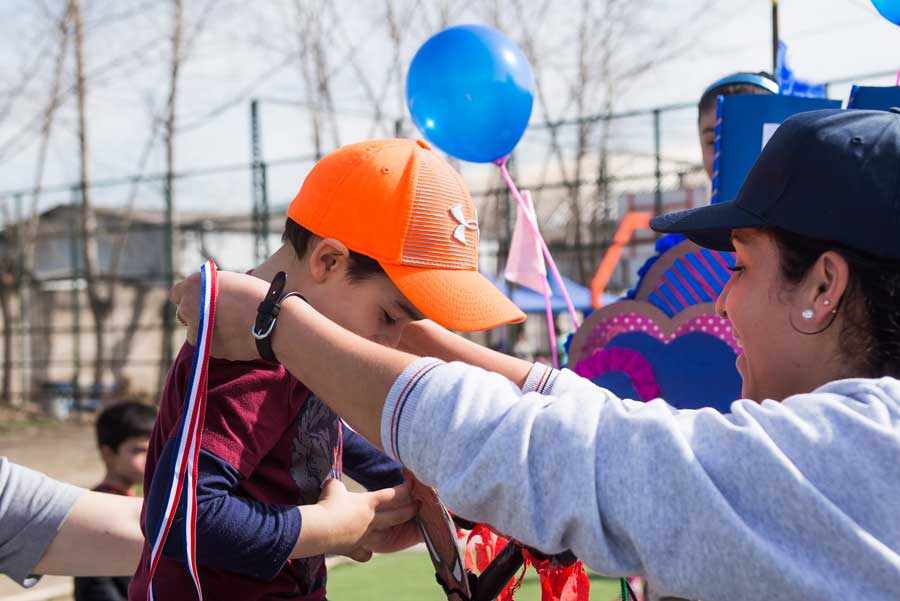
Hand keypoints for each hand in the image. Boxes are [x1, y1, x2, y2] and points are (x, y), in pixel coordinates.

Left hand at [170, 271, 268, 360]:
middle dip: (195, 315)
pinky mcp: (205, 348)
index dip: (189, 297)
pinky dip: (217, 342)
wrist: (272, 321)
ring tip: (230, 327)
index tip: (199, 300)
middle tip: (216, 314)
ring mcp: (195, 329)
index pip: (177, 293)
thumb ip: (212, 288)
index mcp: (194, 285)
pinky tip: (235, 336)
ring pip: (194, 333)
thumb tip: (206, 296)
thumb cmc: (257, 296)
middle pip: (183, 314)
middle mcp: (188, 307)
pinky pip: (207, 345)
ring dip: (204, 331)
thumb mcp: (231, 281)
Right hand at [296, 479, 416, 561]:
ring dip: (393, 531)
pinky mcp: (353, 550)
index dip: (405, 489)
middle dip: (410, 510)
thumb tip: (334, 486)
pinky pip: (364, 553)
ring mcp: (364, 537)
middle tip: (418, 506)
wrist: (319, 530)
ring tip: (396, 529)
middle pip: (396, 516)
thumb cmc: (328, 504)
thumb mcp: (333, 487)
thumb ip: (337, 487)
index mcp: (368, 503)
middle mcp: (371, 521)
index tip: (413, 484)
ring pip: (385, 535)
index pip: (392, 495)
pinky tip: (366, 550)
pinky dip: (366, 552)